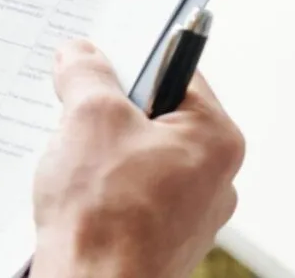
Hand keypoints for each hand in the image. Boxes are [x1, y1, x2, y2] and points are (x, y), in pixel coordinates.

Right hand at [30, 40, 244, 277]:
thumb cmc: (105, 217)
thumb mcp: (89, 117)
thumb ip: (87, 73)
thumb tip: (81, 54)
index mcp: (215, 139)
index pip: (177, 73)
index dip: (133, 60)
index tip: (103, 57)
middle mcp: (215, 178)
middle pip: (158, 115)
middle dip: (114, 110)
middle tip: (80, 112)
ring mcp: (190, 214)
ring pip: (141, 156)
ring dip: (106, 150)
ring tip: (79, 162)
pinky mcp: (162, 239)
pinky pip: (133, 193)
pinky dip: (105, 188)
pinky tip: (81, 196)